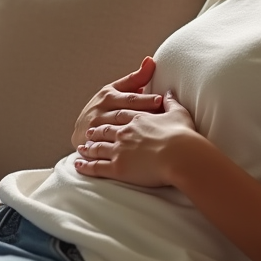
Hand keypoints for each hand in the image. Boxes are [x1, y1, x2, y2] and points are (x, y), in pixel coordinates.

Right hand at [71, 57, 162, 147]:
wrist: (82, 131)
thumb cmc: (104, 108)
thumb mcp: (115, 90)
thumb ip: (135, 79)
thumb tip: (150, 61)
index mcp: (108, 96)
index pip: (130, 98)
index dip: (145, 99)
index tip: (159, 100)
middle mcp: (101, 111)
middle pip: (125, 114)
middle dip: (143, 116)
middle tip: (162, 117)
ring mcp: (96, 128)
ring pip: (118, 130)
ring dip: (135, 132)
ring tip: (154, 134)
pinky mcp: (94, 144)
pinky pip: (111, 146)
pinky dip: (123, 148)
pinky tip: (137, 150)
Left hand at [74, 91, 199, 187]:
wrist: (180, 155)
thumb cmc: (182, 135)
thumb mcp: (178, 113)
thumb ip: (171, 102)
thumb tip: (169, 93)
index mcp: (137, 118)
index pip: (121, 115)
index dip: (113, 117)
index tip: (106, 117)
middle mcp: (124, 132)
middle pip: (105, 129)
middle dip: (96, 131)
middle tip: (88, 132)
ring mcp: (119, 149)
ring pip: (98, 147)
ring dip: (88, 147)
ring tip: (82, 148)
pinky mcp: (117, 167)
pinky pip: (97, 166)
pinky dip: (86, 165)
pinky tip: (79, 164)